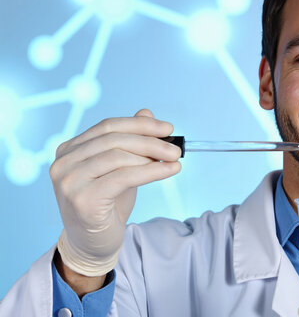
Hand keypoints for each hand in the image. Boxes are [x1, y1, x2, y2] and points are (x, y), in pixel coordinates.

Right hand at [50, 109, 181, 276]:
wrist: (93, 245)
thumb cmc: (106, 205)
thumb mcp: (120, 169)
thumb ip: (130, 142)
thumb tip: (147, 113)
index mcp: (68, 150)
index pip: (108, 127)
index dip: (140, 125)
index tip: (168, 128)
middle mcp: (63, 162)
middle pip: (114, 140)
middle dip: (150, 140)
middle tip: (176, 147)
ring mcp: (69, 181)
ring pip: (119, 156)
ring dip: (153, 155)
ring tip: (174, 159)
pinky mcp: (83, 199)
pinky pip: (124, 177)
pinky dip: (152, 171)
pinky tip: (170, 170)